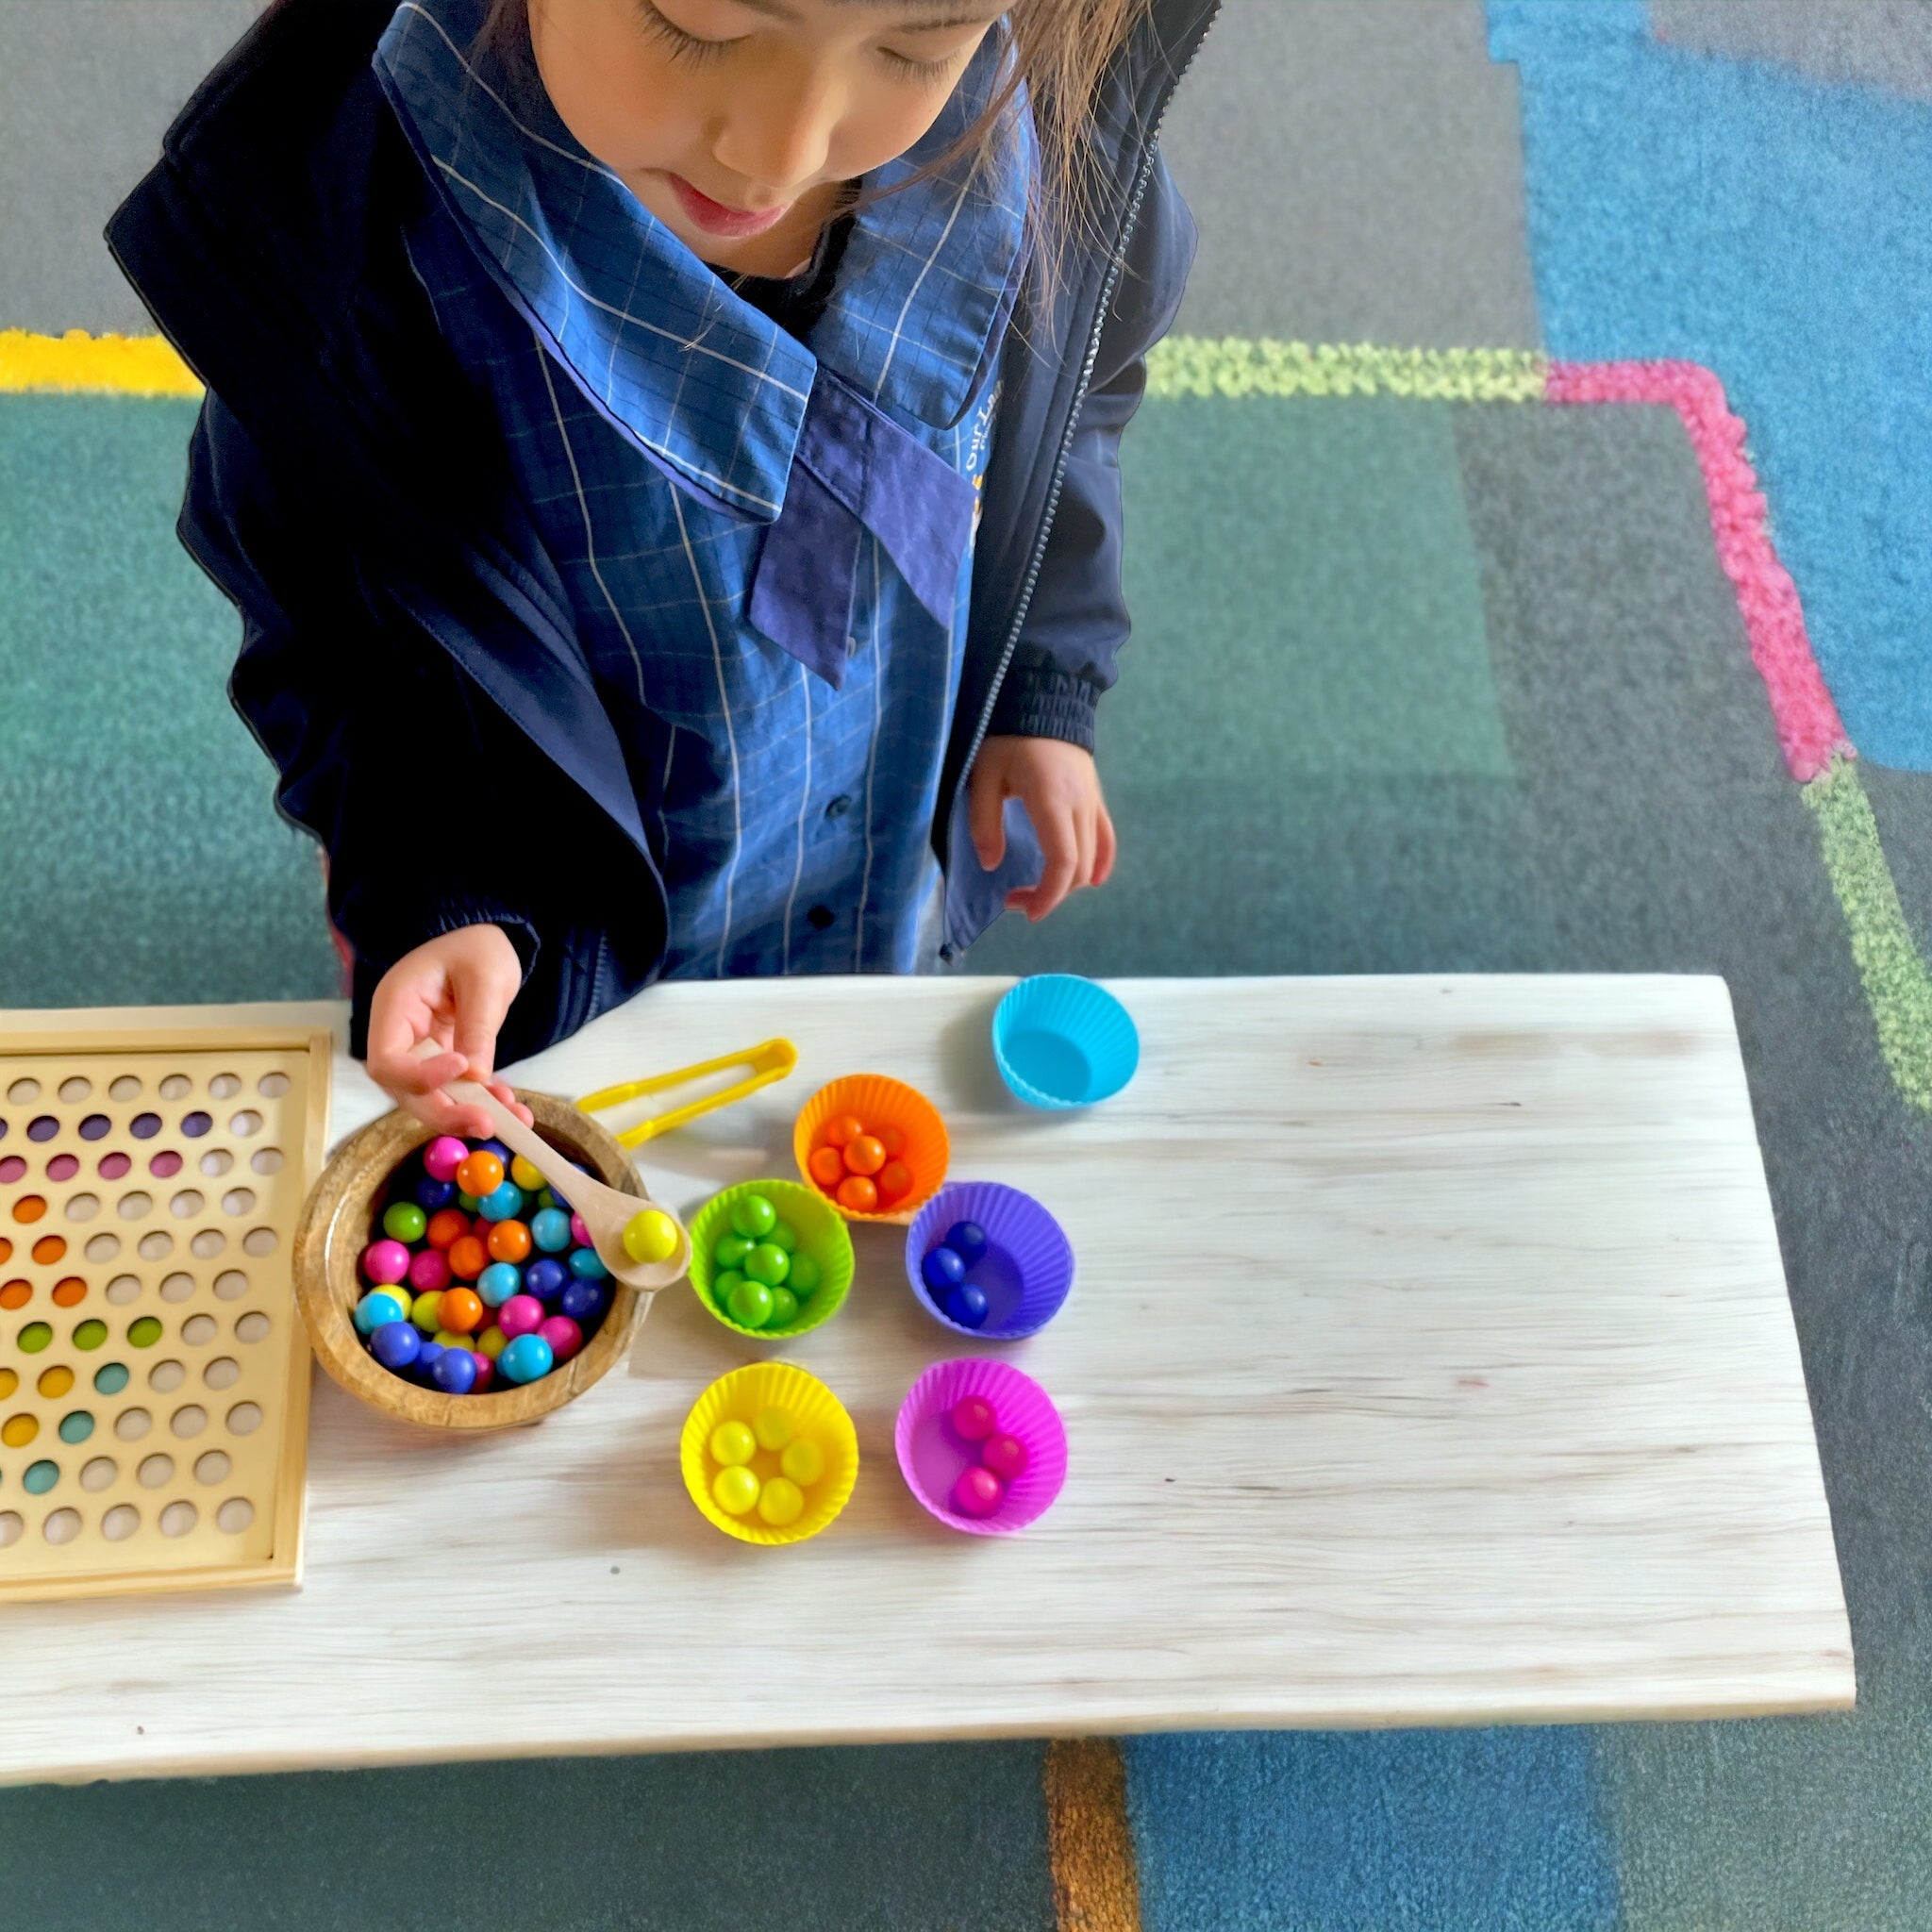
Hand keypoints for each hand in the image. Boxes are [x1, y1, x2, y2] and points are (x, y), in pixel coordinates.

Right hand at [365, 925, 534, 1137]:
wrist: (485, 943)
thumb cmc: (478, 947)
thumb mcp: (484, 977)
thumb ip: (477, 1025)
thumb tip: (475, 1077)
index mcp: (395, 1006)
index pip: (387, 1060)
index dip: (418, 1076)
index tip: (461, 1068)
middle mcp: (401, 1035)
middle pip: (406, 1091)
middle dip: (445, 1111)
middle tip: (486, 1124)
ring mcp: (422, 1051)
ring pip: (433, 1097)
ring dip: (469, 1113)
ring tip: (513, 1121)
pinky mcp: (445, 1061)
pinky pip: (459, 1091)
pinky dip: (484, 1103)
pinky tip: (515, 1110)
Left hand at [968, 735, 1116, 921]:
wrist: (1042, 702)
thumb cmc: (1007, 737)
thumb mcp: (983, 775)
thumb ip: (984, 821)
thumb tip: (991, 864)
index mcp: (1052, 799)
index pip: (1063, 861)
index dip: (1048, 894)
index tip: (1025, 910)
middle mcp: (1080, 804)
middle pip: (1079, 867)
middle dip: (1049, 894)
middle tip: (1014, 899)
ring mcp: (1093, 801)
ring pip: (1093, 858)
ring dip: (1067, 882)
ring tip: (1037, 889)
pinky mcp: (1096, 798)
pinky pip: (1106, 838)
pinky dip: (1100, 863)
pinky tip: (1090, 881)